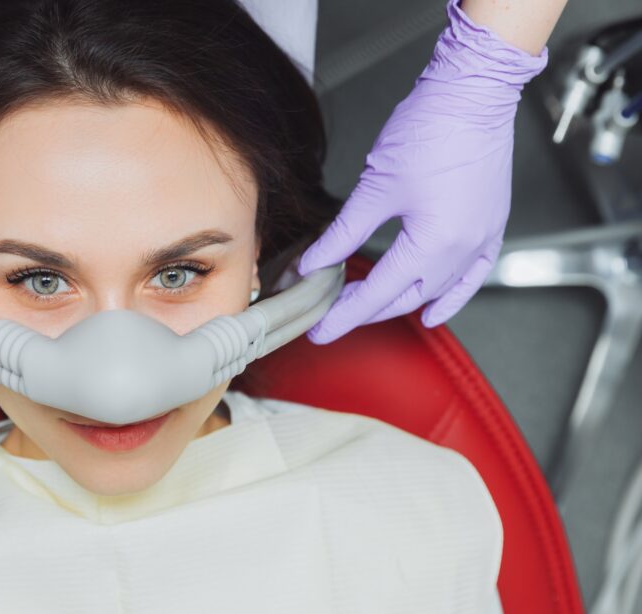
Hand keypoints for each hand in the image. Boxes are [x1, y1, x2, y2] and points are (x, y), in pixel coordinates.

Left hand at [298, 0, 547, 343]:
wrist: (473, 94)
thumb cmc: (430, 130)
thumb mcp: (374, 188)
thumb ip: (343, 233)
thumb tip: (314, 264)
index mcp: (432, 244)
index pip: (378, 295)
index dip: (343, 315)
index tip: (319, 330)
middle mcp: (462, 250)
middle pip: (405, 298)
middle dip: (366, 310)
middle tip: (332, 315)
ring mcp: (481, 240)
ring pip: (435, 291)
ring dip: (400, 302)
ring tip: (366, 307)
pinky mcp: (490, 227)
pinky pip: (471, 278)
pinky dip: (451, 297)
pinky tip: (432, 312)